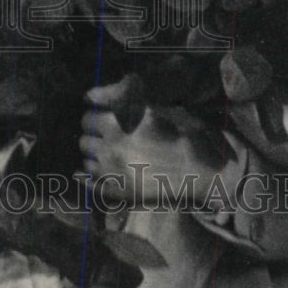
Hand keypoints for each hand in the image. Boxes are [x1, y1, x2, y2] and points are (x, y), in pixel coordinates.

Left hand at [79, 79, 196, 206]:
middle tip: (107, 134)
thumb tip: (89, 94)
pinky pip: (91, 183)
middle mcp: (114, 146)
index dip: (96, 114)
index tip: (104, 115)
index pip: (89, 115)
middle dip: (93, 134)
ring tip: (110, 152)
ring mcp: (116, 171)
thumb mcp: (155, 106)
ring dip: (94, 154)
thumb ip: (120, 96)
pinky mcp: (121, 192)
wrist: (202, 171)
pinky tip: (103, 170)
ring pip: (87, 160)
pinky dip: (93, 175)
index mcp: (122, 123)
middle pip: (85, 138)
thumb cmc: (183, 133)